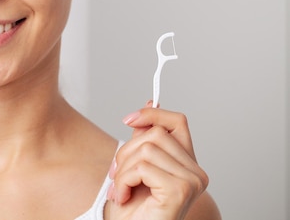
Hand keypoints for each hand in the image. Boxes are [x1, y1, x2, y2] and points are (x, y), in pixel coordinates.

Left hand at [107, 103, 208, 219]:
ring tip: (120, 188)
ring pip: (146, 149)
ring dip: (122, 169)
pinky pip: (142, 167)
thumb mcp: (135, 165)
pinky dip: (124, 180)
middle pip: (155, 134)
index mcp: (187, 163)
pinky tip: (122, 196)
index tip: (128, 119)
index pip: (177, 122)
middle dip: (126, 151)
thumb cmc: (134, 208)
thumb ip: (144, 138)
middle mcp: (196, 172)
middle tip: (115, 175)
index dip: (153, 114)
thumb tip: (151, 103)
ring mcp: (192, 181)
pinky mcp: (180, 190)